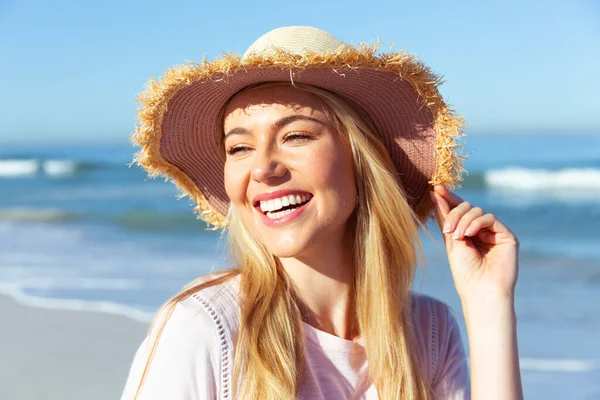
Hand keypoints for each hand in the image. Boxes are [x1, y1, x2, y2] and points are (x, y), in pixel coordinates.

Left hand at [429, 185, 519, 301]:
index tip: (436, 188)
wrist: (480, 290)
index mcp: (467, 232)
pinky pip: (490, 218)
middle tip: (448, 230)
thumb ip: (446, 218)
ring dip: (464, 220)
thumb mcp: (451, 241)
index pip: (458, 210)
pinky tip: (469, 234)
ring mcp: (494, 232)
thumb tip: (435, 193)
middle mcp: (481, 231)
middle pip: (467, 207)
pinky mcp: (506, 236)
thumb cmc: (464, 271)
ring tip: (458, 236)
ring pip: (477, 211)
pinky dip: (477, 223)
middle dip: (455, 213)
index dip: (448, 198)